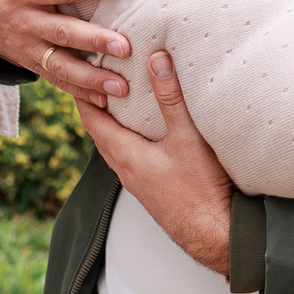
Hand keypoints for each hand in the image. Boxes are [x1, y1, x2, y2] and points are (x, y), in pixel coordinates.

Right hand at [0, 0, 130, 109]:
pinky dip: (78, 94)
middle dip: (94, 42)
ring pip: (60, 67)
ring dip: (91, 80)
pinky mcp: (26, 63)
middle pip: (63, 33)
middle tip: (125, 47)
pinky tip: (105, 104)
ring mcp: (24, 47)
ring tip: (122, 88)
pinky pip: (53, 81)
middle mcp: (23, 22)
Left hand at [77, 52, 233, 275]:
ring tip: (117, 103)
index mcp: (125, 155)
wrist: (214, 234)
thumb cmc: (199, 188)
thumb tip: (157, 59)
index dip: (83, 96)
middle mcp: (125, 170)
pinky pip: (129, 159)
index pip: (92, 120)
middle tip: (95, 81)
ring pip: (113, 148)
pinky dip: (127, 140)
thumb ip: (171, 97)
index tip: (79, 72)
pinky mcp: (152, 189)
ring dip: (110, 125)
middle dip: (94, 107)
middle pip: (99, 134)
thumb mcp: (186, 136)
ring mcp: (138, 183)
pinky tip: (144, 135)